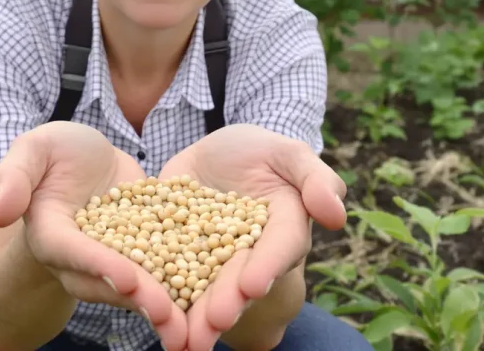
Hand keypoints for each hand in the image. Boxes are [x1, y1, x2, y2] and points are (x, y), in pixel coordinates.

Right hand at [0, 121, 187, 349]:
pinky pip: (165, 271)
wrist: (86, 161)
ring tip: (194, 326)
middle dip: (141, 299)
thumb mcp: (33, 150)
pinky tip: (217, 298)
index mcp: (51, 235)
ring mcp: (115, 260)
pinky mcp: (145, 254)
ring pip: (140, 288)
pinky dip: (188, 286)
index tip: (126, 280)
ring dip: (166, 307)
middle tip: (171, 317)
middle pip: (110, 283)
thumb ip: (13, 178)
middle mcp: (82, 259)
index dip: (99, 267)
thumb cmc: (53, 153)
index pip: (74, 254)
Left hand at [157, 124, 346, 349]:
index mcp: (284, 229)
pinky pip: (168, 274)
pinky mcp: (178, 254)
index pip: (280, 249)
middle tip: (213, 324)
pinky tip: (147, 313)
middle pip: (240, 279)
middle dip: (227, 303)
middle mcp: (251, 253)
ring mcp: (213, 258)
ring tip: (182, 340)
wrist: (216, 152)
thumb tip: (336, 215)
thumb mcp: (288, 153)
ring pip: (205, 287)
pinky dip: (159, 295)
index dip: (267, 268)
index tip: (253, 287)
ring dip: (195, 316)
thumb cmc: (261, 150)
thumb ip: (315, 179)